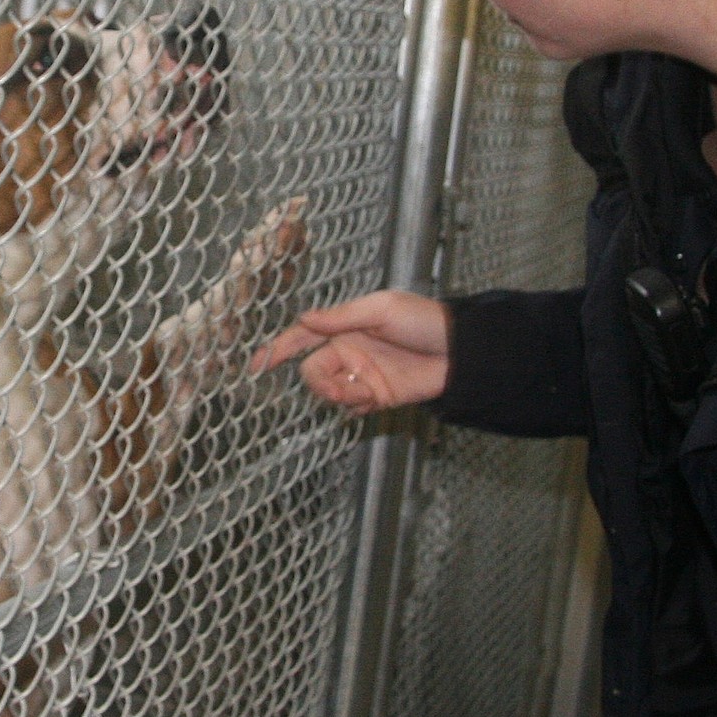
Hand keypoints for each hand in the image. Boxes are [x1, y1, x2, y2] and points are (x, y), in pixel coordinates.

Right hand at [251, 290, 449, 414]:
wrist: (459, 351)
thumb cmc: (423, 320)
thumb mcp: (381, 309)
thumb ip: (340, 317)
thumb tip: (304, 318)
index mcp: (346, 327)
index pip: (303, 338)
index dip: (278, 350)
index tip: (256, 366)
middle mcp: (350, 351)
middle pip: (313, 372)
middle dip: (319, 383)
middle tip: (338, 389)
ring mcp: (362, 375)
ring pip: (330, 392)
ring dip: (340, 396)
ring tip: (364, 393)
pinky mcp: (377, 397)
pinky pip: (352, 407)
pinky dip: (356, 407)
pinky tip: (374, 399)